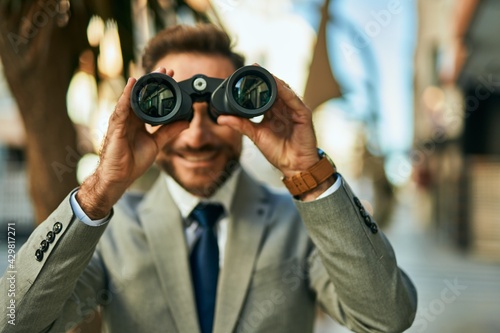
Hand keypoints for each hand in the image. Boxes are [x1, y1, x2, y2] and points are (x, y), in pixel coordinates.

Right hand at [77, 68, 188, 218]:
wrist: (120, 177)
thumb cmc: (133, 161)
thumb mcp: (157, 143)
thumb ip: (169, 131)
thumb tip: (185, 121)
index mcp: (139, 121)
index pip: (151, 100)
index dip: (161, 89)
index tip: (173, 77)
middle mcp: (130, 118)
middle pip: (142, 95)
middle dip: (153, 82)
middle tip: (166, 69)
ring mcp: (121, 121)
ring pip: (132, 99)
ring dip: (142, 85)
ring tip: (152, 74)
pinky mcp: (116, 127)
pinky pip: (121, 109)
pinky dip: (126, 97)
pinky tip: (132, 86)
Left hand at [217, 73, 319, 177]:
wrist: (293, 166)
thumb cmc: (278, 152)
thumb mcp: (255, 135)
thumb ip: (240, 124)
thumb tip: (222, 118)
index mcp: (274, 112)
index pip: (265, 93)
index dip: (256, 84)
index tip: (244, 74)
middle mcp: (285, 108)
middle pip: (275, 88)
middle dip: (265, 77)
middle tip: (253, 67)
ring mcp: (295, 110)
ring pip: (285, 91)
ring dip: (275, 81)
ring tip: (263, 73)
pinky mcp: (303, 115)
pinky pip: (294, 100)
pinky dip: (286, 92)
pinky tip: (278, 86)